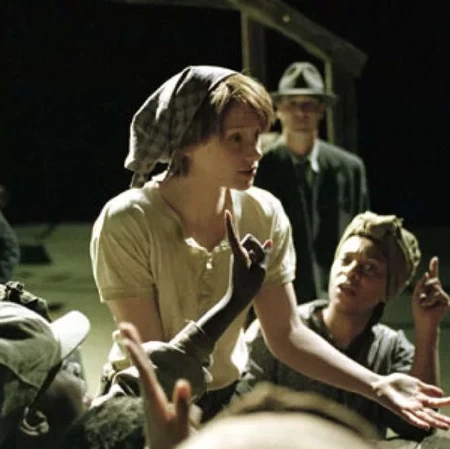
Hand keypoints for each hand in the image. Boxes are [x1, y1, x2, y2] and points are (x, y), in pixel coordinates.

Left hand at [119, 322, 191, 448]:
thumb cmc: (174, 442)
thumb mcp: (181, 426)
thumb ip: (182, 405)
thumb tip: (183, 381)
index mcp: (154, 399)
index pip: (145, 372)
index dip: (137, 355)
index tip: (127, 338)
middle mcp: (148, 395)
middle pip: (139, 365)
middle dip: (132, 344)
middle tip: (123, 325)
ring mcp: (149, 396)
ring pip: (141, 367)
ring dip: (135, 349)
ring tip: (128, 333)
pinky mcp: (152, 398)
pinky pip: (146, 373)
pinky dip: (142, 360)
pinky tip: (140, 354)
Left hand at [225, 210, 271, 305]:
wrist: (237, 299)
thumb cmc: (248, 286)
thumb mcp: (261, 270)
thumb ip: (265, 254)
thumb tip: (269, 241)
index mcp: (238, 255)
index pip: (233, 236)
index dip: (230, 223)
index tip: (226, 211)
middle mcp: (236, 252)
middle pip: (252, 240)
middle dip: (258, 249)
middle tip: (256, 267)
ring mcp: (239, 255)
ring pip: (254, 246)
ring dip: (258, 256)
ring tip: (254, 271)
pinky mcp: (242, 258)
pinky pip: (254, 253)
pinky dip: (258, 259)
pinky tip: (255, 269)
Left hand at [372, 372, 449, 429]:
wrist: (381, 384)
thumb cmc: (396, 383)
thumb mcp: (415, 383)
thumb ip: (427, 388)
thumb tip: (442, 393)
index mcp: (420, 399)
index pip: (436, 403)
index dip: (445, 403)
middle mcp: (416, 406)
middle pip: (432, 414)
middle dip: (442, 419)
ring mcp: (409, 409)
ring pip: (424, 418)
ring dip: (434, 423)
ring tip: (445, 427)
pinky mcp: (400, 410)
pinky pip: (410, 418)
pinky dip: (418, 423)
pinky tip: (426, 426)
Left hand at [412, 257, 449, 330]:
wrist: (424, 321)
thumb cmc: (418, 309)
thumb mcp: (416, 294)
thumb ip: (420, 284)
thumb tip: (427, 273)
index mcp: (428, 288)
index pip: (432, 276)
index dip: (434, 267)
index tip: (434, 258)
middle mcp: (436, 290)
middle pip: (433, 279)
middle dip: (425, 286)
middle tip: (421, 298)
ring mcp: (442, 295)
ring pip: (435, 287)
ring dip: (427, 296)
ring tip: (425, 304)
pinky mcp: (446, 300)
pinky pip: (438, 294)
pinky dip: (431, 300)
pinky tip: (429, 306)